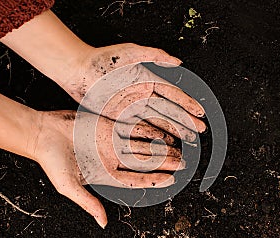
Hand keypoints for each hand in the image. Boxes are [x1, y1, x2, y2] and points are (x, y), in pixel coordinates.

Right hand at [31, 110, 183, 227]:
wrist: (42, 134)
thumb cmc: (52, 161)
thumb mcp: (69, 186)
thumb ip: (88, 203)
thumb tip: (103, 223)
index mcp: (105, 174)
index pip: (135, 179)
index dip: (154, 180)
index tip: (171, 180)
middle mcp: (112, 158)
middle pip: (143, 162)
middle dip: (162, 163)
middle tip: (182, 162)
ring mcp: (111, 141)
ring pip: (141, 144)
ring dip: (158, 146)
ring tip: (177, 147)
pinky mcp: (108, 125)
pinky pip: (131, 127)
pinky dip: (146, 129)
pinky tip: (160, 129)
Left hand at [62, 43, 206, 140]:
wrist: (78, 71)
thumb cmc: (103, 59)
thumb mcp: (131, 52)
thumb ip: (154, 55)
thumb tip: (178, 61)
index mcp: (148, 80)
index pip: (173, 94)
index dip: (187, 104)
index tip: (200, 113)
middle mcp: (143, 95)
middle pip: (169, 110)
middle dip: (185, 121)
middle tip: (199, 131)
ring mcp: (132, 107)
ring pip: (158, 121)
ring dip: (174, 130)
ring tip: (188, 140)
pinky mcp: (120, 117)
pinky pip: (141, 128)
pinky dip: (154, 135)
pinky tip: (165, 142)